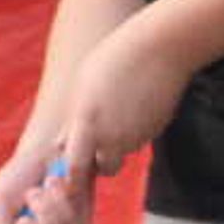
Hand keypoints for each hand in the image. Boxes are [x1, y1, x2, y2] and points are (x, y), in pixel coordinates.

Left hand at [54, 16, 191, 192]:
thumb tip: (63, 146)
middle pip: (105, 168)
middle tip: (98, 142)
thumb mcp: (82, 87)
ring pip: (124, 152)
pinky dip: (137, 130)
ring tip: (120, 109)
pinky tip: (137, 104)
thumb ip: (73, 121)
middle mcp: (113, 137)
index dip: (73, 176)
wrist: (160, 47)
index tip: (72, 173)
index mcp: (88, 124)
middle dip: (101, 161)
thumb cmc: (114, 59)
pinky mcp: (156, 130)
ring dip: (119, 143)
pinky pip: (141, 138)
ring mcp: (138, 136)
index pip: (75, 168)